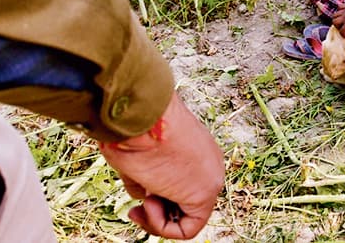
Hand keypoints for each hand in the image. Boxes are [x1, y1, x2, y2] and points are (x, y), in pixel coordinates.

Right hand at [99, 93, 223, 239]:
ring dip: (158, 217)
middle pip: (185, 200)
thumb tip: (142, 194)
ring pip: (187, 217)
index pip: (182, 183)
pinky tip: (150, 203)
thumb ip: (145, 175)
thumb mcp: (138, 154)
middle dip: (158, 207)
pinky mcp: (206, 192)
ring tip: (145, 198)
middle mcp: (208, 162)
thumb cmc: (134, 127)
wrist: (141, 115)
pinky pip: (189, 228)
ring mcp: (211, 177)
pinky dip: (163, 226)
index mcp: (196, 149)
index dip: (157, 194)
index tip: (139, 190)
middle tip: (140, 202)